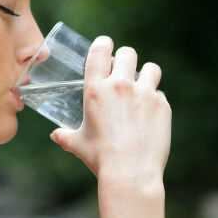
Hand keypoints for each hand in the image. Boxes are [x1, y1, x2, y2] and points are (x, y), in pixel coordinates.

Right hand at [50, 36, 171, 185]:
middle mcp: (120, 86)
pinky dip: (155, 100)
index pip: (99, 51)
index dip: (103, 44)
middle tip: (124, 70)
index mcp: (96, 89)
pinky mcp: (162, 105)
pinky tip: (149, 115)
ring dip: (145, 74)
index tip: (106, 46)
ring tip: (142, 87)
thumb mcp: (78, 145)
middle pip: (128, 53)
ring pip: (150, 68)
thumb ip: (66, 136)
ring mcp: (144, 93)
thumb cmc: (101, 158)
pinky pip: (160, 94)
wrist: (131, 173)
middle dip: (125, 59)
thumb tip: (56, 135)